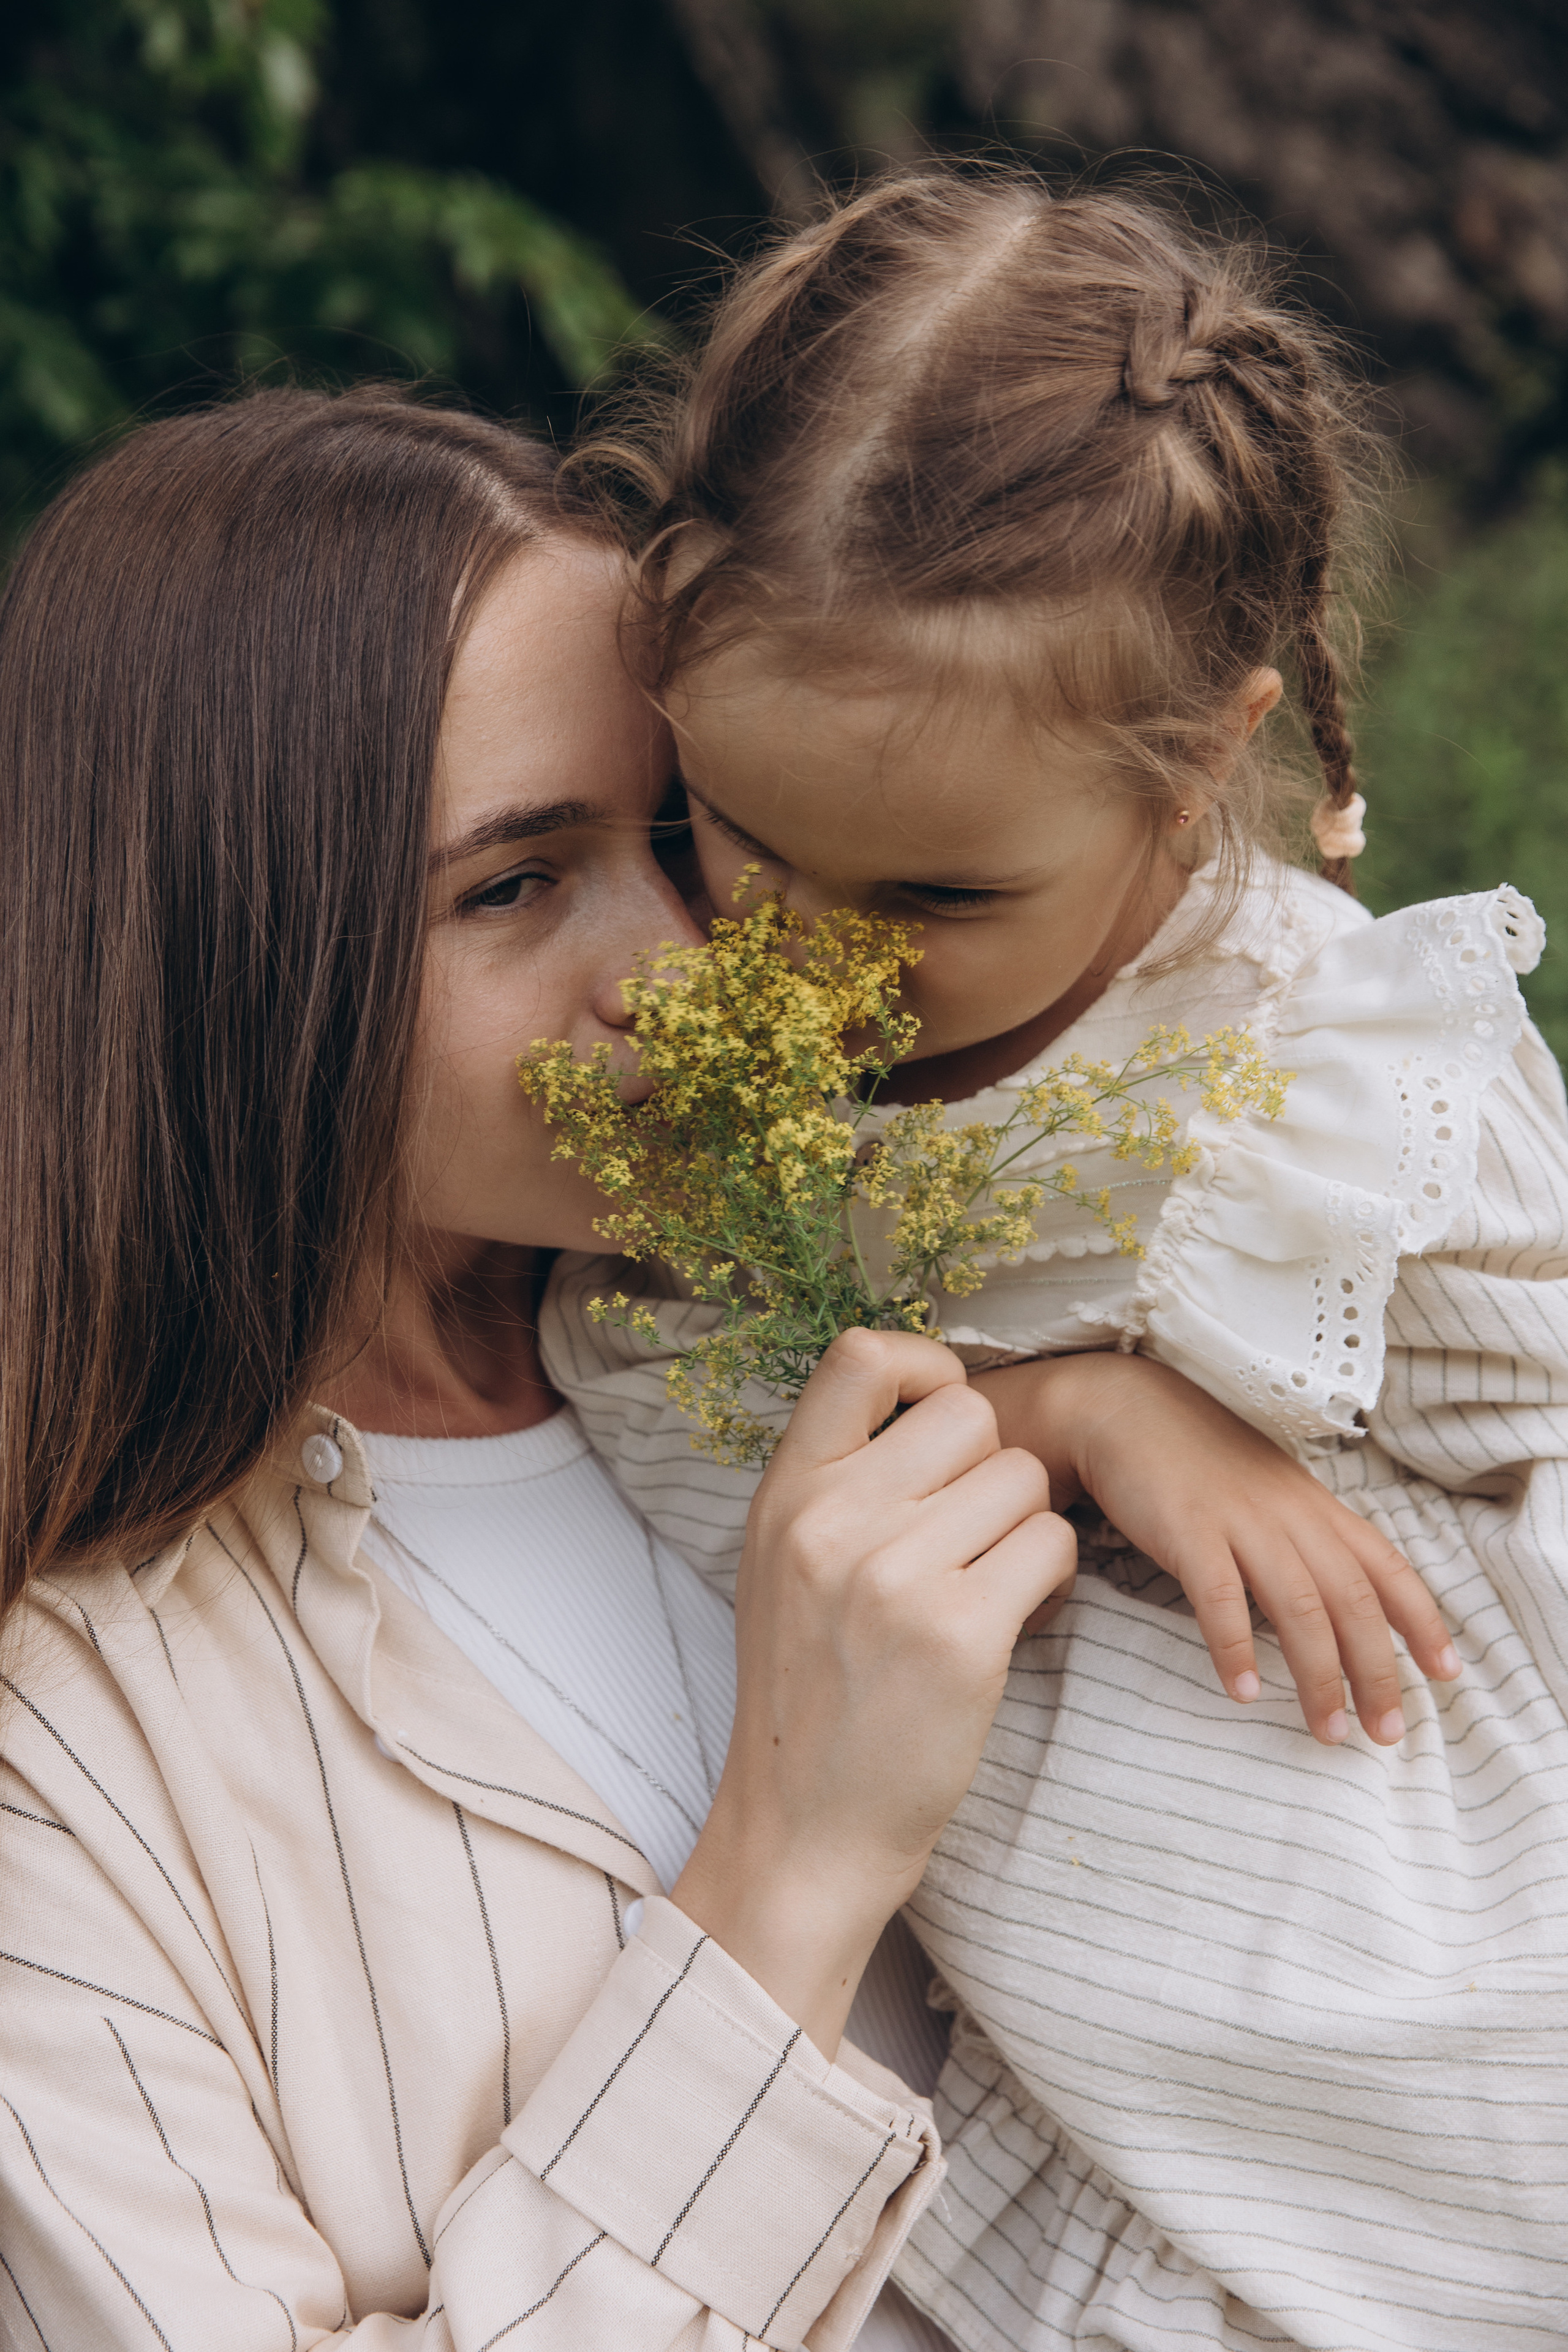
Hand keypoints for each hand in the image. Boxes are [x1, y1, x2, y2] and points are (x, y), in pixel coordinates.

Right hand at [673, 1330, 1073, 2056]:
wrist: (804, 1830)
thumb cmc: (809, 1696)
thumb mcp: (785, 1565)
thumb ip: (841, 1482)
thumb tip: (933, 1397)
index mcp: (786, 1494)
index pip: (861, 1355)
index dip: (926, 1367)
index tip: (942, 1414)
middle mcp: (832, 1520)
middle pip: (969, 1414)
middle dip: (992, 1468)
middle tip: (974, 1535)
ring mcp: (894, 1575)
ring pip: (1023, 1479)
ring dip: (1026, 1529)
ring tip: (989, 1587)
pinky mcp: (960, 1634)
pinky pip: (1051, 1546)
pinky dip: (1050, 1581)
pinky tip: (1012, 1622)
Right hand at [974, 1352, 1461, 1749]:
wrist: (1124, 1409)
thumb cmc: (1196, 1460)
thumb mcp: (1269, 1492)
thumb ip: (1304, 1539)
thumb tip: (1336, 1605)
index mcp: (1314, 1506)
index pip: (1386, 1566)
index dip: (1422, 1620)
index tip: (1446, 1672)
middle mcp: (1289, 1514)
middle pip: (1351, 1600)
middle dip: (1376, 1671)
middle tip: (1386, 1732)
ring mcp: (1240, 1520)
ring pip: (1298, 1605)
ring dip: (1319, 1676)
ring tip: (1327, 1730)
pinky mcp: (1187, 1529)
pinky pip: (1220, 1596)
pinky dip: (1235, 1646)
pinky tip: (1244, 1690)